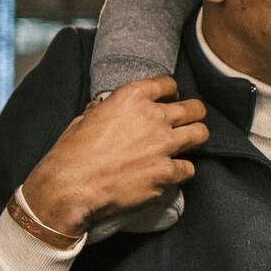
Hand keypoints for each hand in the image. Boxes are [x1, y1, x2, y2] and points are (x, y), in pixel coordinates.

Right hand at [21, 76, 208, 234]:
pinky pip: (189, 168)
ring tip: (186, 145)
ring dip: (194, 139)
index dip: (170, 92)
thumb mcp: (85, 118)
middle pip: (194, 108)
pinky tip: (170, 174)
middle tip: (187, 122)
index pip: (167, 84)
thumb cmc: (71, 153)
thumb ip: (105, 109)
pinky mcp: (166, 173)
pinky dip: (181, 171)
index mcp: (131, 97)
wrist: (70, 187)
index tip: (169, 99)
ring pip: (200, 134)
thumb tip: (106, 107)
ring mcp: (163, 145)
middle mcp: (153, 116)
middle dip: (193, 114)